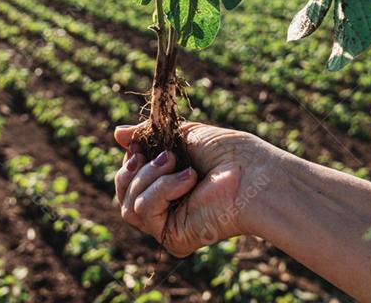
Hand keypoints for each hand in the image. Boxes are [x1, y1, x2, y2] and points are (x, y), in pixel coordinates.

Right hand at [113, 121, 274, 256]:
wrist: (253, 174)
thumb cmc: (228, 152)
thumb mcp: (182, 133)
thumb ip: (148, 134)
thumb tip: (117, 133)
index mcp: (168, 182)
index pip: (129, 177)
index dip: (129, 161)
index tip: (138, 146)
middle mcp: (167, 206)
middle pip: (122, 192)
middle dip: (133, 169)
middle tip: (163, 156)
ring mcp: (168, 224)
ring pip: (128, 203)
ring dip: (151, 177)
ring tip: (179, 165)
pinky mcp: (172, 237)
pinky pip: (143, 211)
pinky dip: (163, 189)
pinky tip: (189, 181)